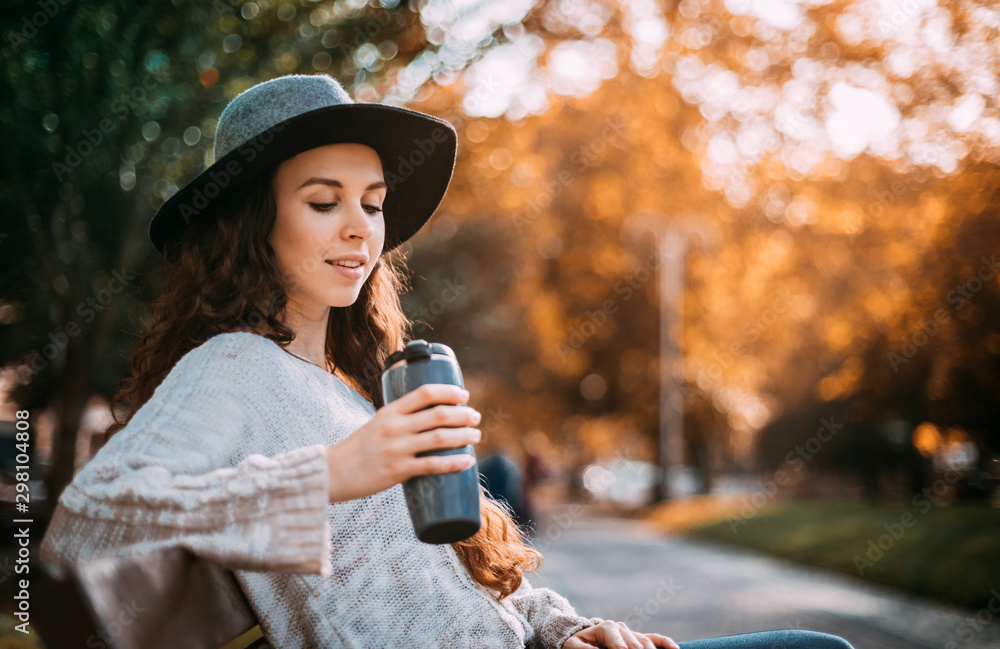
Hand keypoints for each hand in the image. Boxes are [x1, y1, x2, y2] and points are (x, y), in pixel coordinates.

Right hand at [325, 384, 480, 502]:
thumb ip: (401, 419)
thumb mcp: (377, 424)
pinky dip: (454, 463)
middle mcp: (394, 426)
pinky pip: (432, 465)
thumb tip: (431, 418)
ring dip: (464, 436)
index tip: (464, 396)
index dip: (449, 392)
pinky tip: (467, 461)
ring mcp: (397, 448)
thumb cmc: (359, 448)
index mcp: (390, 411)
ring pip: (440, 438)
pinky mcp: (398, 470)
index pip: (425, 393)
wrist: (333, 472)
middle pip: (438, 415)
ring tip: (476, 436)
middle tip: (476, 418)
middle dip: (463, 415)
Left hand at [563, 620, 679, 648]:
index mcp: (607, 628)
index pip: (620, 648)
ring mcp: (631, 632)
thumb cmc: (576, 643)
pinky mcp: (638, 638)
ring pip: (647, 644)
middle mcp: (622, 627)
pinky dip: (666, 644)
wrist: (581, 636)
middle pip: (636, 648)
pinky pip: (655, 639)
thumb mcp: (575, 647)